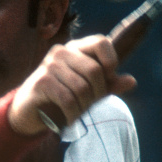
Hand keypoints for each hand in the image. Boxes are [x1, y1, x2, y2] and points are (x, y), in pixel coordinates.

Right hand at [9, 35, 135, 134]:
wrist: (29, 112)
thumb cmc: (62, 98)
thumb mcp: (89, 91)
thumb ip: (109, 84)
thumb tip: (132, 81)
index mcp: (76, 49)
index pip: (102, 42)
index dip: (110, 62)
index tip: (107, 79)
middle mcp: (62, 52)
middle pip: (95, 71)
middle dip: (96, 94)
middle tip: (87, 105)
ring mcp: (50, 65)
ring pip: (82, 88)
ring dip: (83, 107)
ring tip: (75, 112)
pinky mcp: (42, 81)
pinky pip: (68, 99)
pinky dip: (72, 114)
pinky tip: (69, 119)